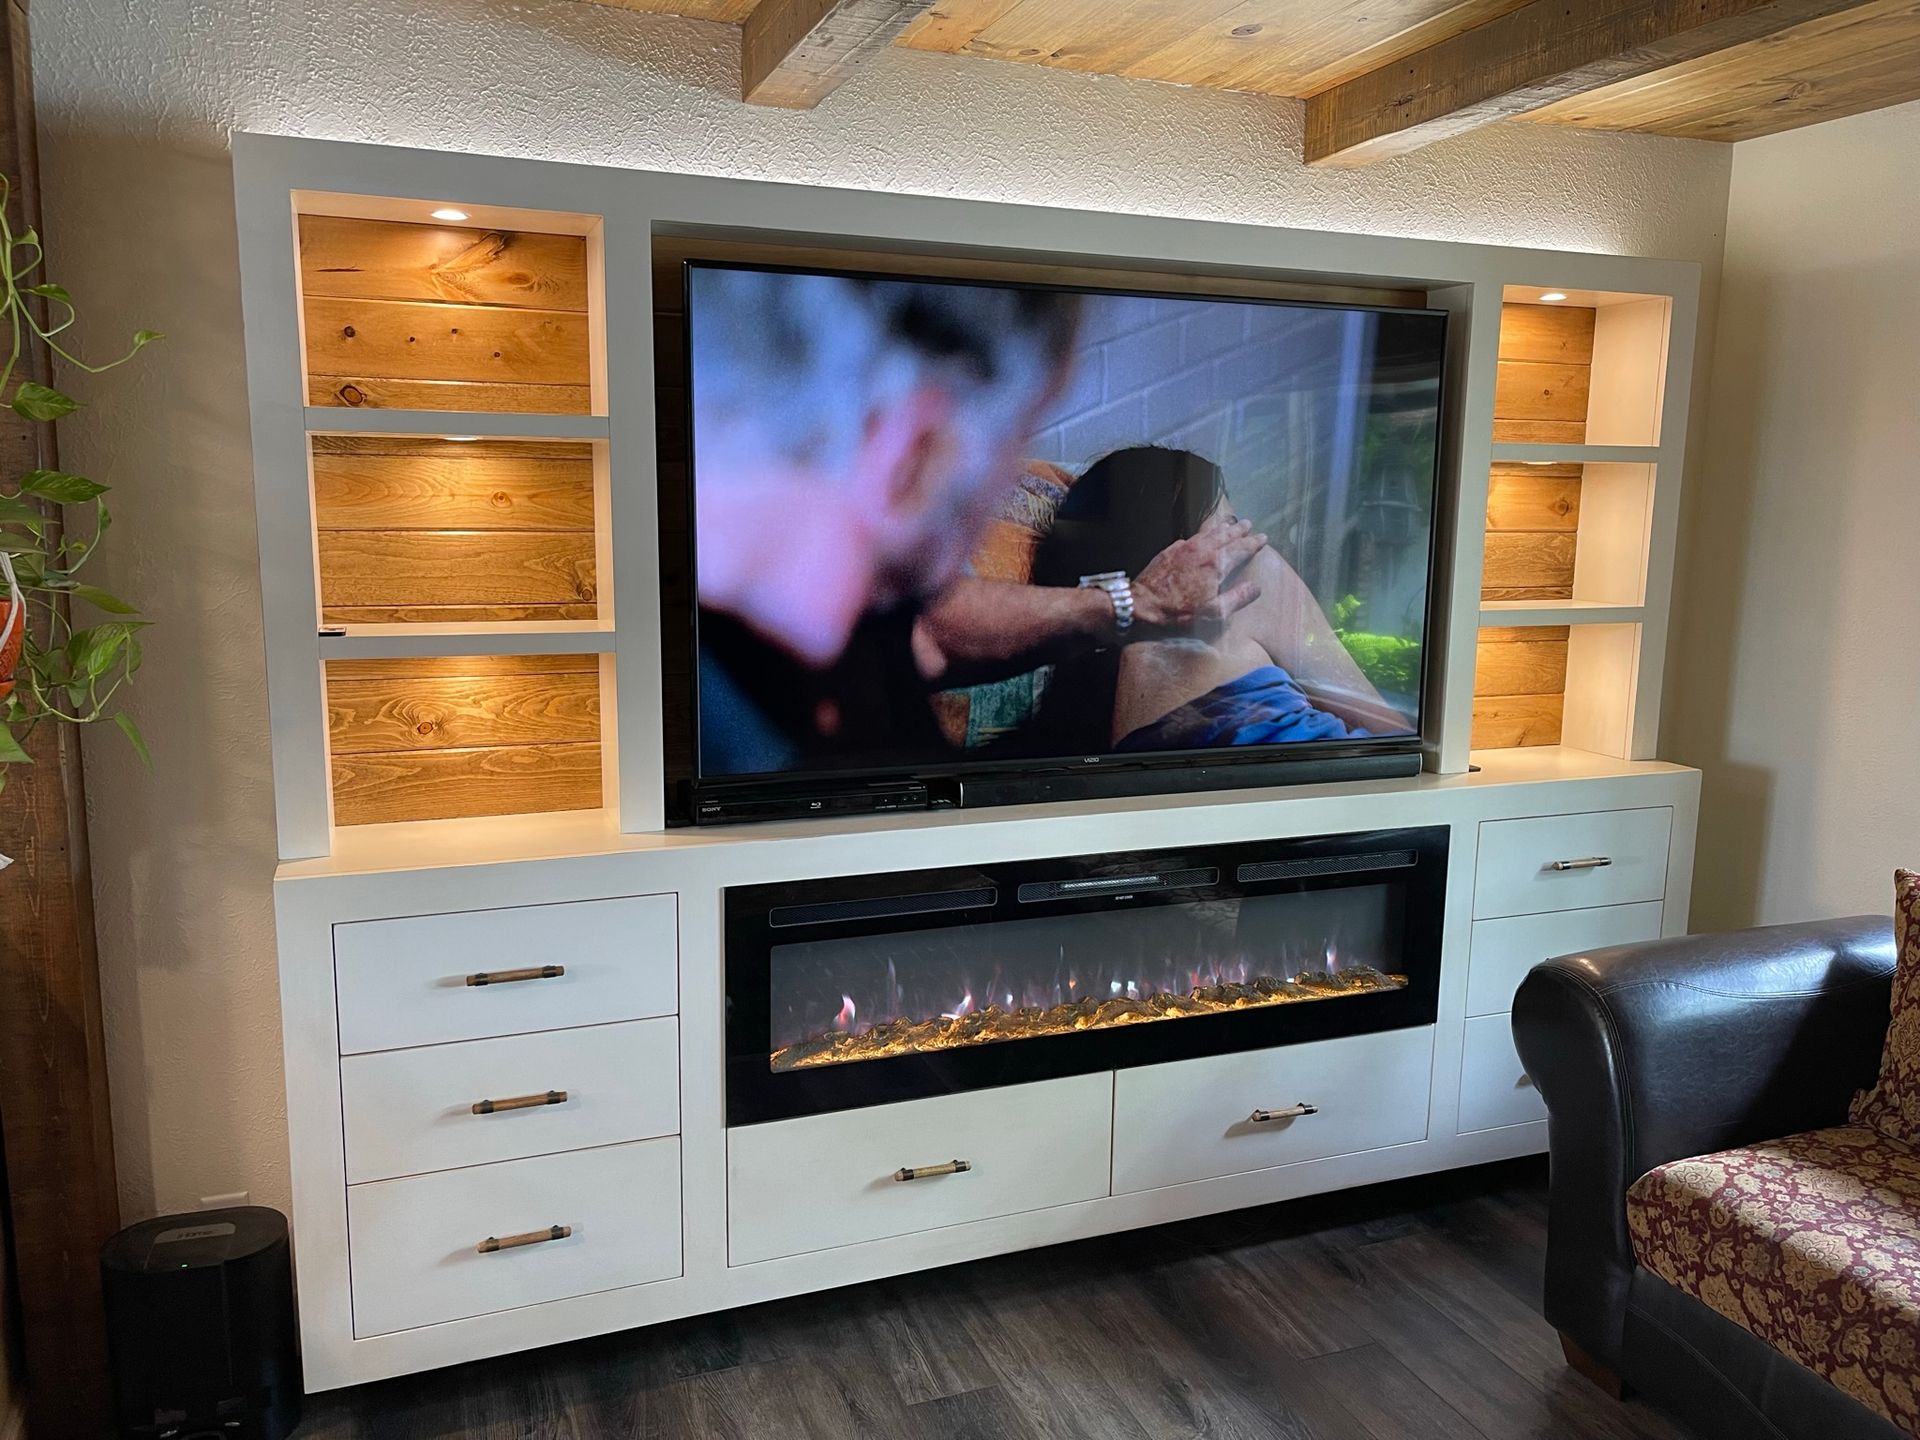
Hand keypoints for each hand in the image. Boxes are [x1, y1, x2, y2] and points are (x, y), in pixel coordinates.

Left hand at [1131, 511, 1266, 630]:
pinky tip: (1203, 535)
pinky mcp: (1171, 550)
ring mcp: (1185, 547)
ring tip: (1230, 524)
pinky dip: (1203, 532)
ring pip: (1208, 532)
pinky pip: (1193, 536)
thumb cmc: (1177, 611)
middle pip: (1226, 535)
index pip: (1241, 548)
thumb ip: (1237, 598)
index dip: (1254, 543)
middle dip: (1239, 529)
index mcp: (1216, 564)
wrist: (1142, 603)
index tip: (1262, 539)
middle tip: (1248, 524)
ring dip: (1222, 527)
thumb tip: (1255, 588)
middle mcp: (1202, 550)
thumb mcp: (1213, 612)